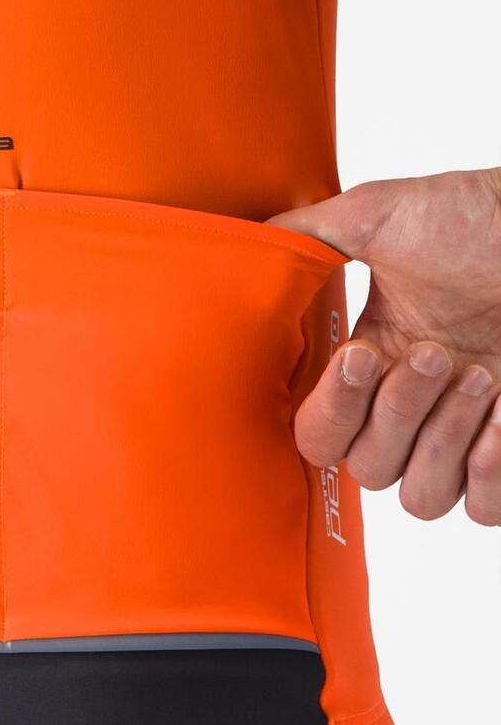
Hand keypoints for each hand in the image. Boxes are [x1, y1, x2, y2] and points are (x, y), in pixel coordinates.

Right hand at [270, 167, 500, 525]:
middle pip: (366, 471)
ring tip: (481, 376)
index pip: (316, 436)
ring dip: (445, 443)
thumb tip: (249, 248)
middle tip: (439, 352)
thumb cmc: (480, 219)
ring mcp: (461, 434)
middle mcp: (408, 408)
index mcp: (366, 364)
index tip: (363, 354)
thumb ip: (306, 234)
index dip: (333, 410)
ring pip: (420, 497)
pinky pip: (481, 510)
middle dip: (398, 413)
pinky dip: (489, 476)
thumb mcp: (378, 214)